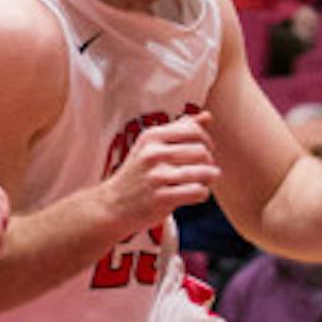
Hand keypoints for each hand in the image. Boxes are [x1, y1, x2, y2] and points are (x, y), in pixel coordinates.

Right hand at [101, 114, 219, 234]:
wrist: (112, 205)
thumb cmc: (137, 174)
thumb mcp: (151, 146)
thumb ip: (179, 130)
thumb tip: (207, 116)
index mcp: (152, 137)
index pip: (194, 130)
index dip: (206, 141)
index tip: (203, 152)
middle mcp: (153, 154)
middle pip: (202, 151)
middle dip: (208, 162)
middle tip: (203, 171)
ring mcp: (156, 177)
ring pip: (203, 172)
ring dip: (209, 178)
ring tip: (202, 182)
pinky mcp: (161, 198)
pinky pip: (198, 191)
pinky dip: (202, 194)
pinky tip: (194, 195)